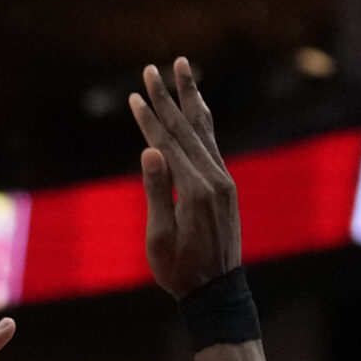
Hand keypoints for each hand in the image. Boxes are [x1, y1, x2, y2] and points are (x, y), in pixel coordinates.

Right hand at [130, 58, 240, 297]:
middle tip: (152, 69)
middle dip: (167, 97)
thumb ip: (157, 192)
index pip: (168, 144)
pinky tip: (196, 107)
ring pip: (204, 130)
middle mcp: (215, 180)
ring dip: (190, 98)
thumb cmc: (180, 271)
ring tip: (183, 68)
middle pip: (186, 129)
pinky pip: (212, 144)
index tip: (135, 95)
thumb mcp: (160, 238)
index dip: (149, 119)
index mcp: (195, 192)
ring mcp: (224, 181)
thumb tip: (150, 151)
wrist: (218, 292)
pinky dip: (201, 121)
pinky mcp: (226, 186)